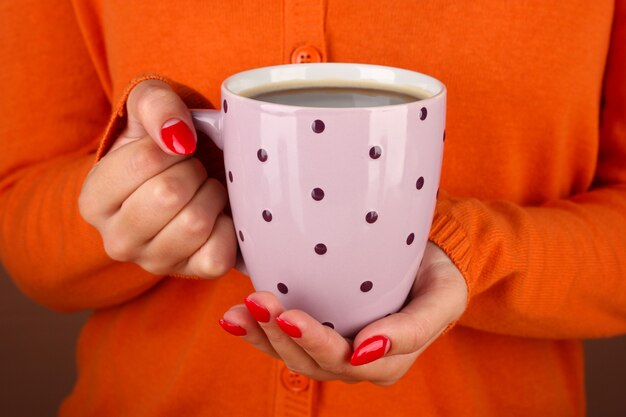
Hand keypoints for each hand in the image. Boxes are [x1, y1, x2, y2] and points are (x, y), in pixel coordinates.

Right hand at [79, 79, 236, 277]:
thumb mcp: (146, 109)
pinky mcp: (192, 273)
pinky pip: (218, 253)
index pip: (144, 162)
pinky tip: (217, 215)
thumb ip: (155, 104)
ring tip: (204, 189)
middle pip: (169, 195)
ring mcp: (153, 262)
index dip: (172, 146)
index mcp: (93, 201)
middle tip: (193, 170)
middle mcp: (116, 240)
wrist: (174, 181)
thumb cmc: (158, 145)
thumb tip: (178, 134)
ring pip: (195, 223)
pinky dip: (228, 228)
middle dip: (193, 171)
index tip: (173, 150)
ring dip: (211, 196)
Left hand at [219, 242, 467, 384]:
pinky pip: (282, 340)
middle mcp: (354, 362)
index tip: (291, 316)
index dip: (314, 342)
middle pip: (310, 359)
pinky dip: (256, 330)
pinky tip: (234, 317)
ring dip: (262, 333)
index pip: (344, 361)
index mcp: (385, 363)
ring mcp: (332, 349)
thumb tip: (366, 349)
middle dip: (281, 334)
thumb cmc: (438, 279)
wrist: (431, 262)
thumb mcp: (442, 300)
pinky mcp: (315, 332)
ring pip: (290, 354)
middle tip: (260, 301)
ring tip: (239, 310)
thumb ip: (413, 330)